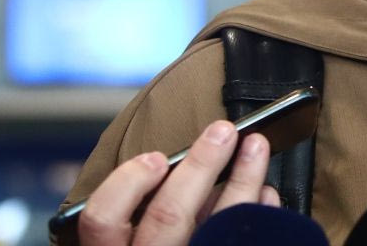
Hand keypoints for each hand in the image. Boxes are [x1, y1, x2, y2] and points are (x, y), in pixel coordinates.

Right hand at [78, 120, 279, 245]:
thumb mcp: (135, 243)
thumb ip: (145, 219)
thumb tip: (184, 167)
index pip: (101, 221)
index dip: (130, 182)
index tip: (160, 158)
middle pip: (168, 216)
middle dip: (202, 164)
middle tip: (224, 132)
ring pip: (219, 224)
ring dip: (243, 178)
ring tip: (256, 148)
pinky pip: (246, 243)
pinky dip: (260, 213)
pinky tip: (265, 194)